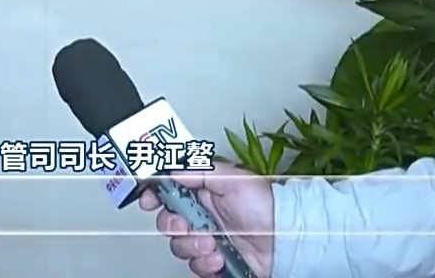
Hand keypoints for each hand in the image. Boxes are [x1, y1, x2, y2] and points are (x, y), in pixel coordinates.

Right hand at [138, 162, 274, 277]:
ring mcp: (205, 239)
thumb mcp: (232, 180)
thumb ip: (199, 172)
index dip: (153, 195)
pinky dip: (204, 264)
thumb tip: (172, 169)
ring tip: (212, 244)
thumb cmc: (265, 206)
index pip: (166, 190)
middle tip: (186, 226)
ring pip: (179, 246)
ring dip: (192, 247)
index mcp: (201, 192)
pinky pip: (195, 265)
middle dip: (173, 226)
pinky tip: (218, 258)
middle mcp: (200, 215)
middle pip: (166, 221)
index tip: (148, 200)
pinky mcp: (213, 260)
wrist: (285, 240)